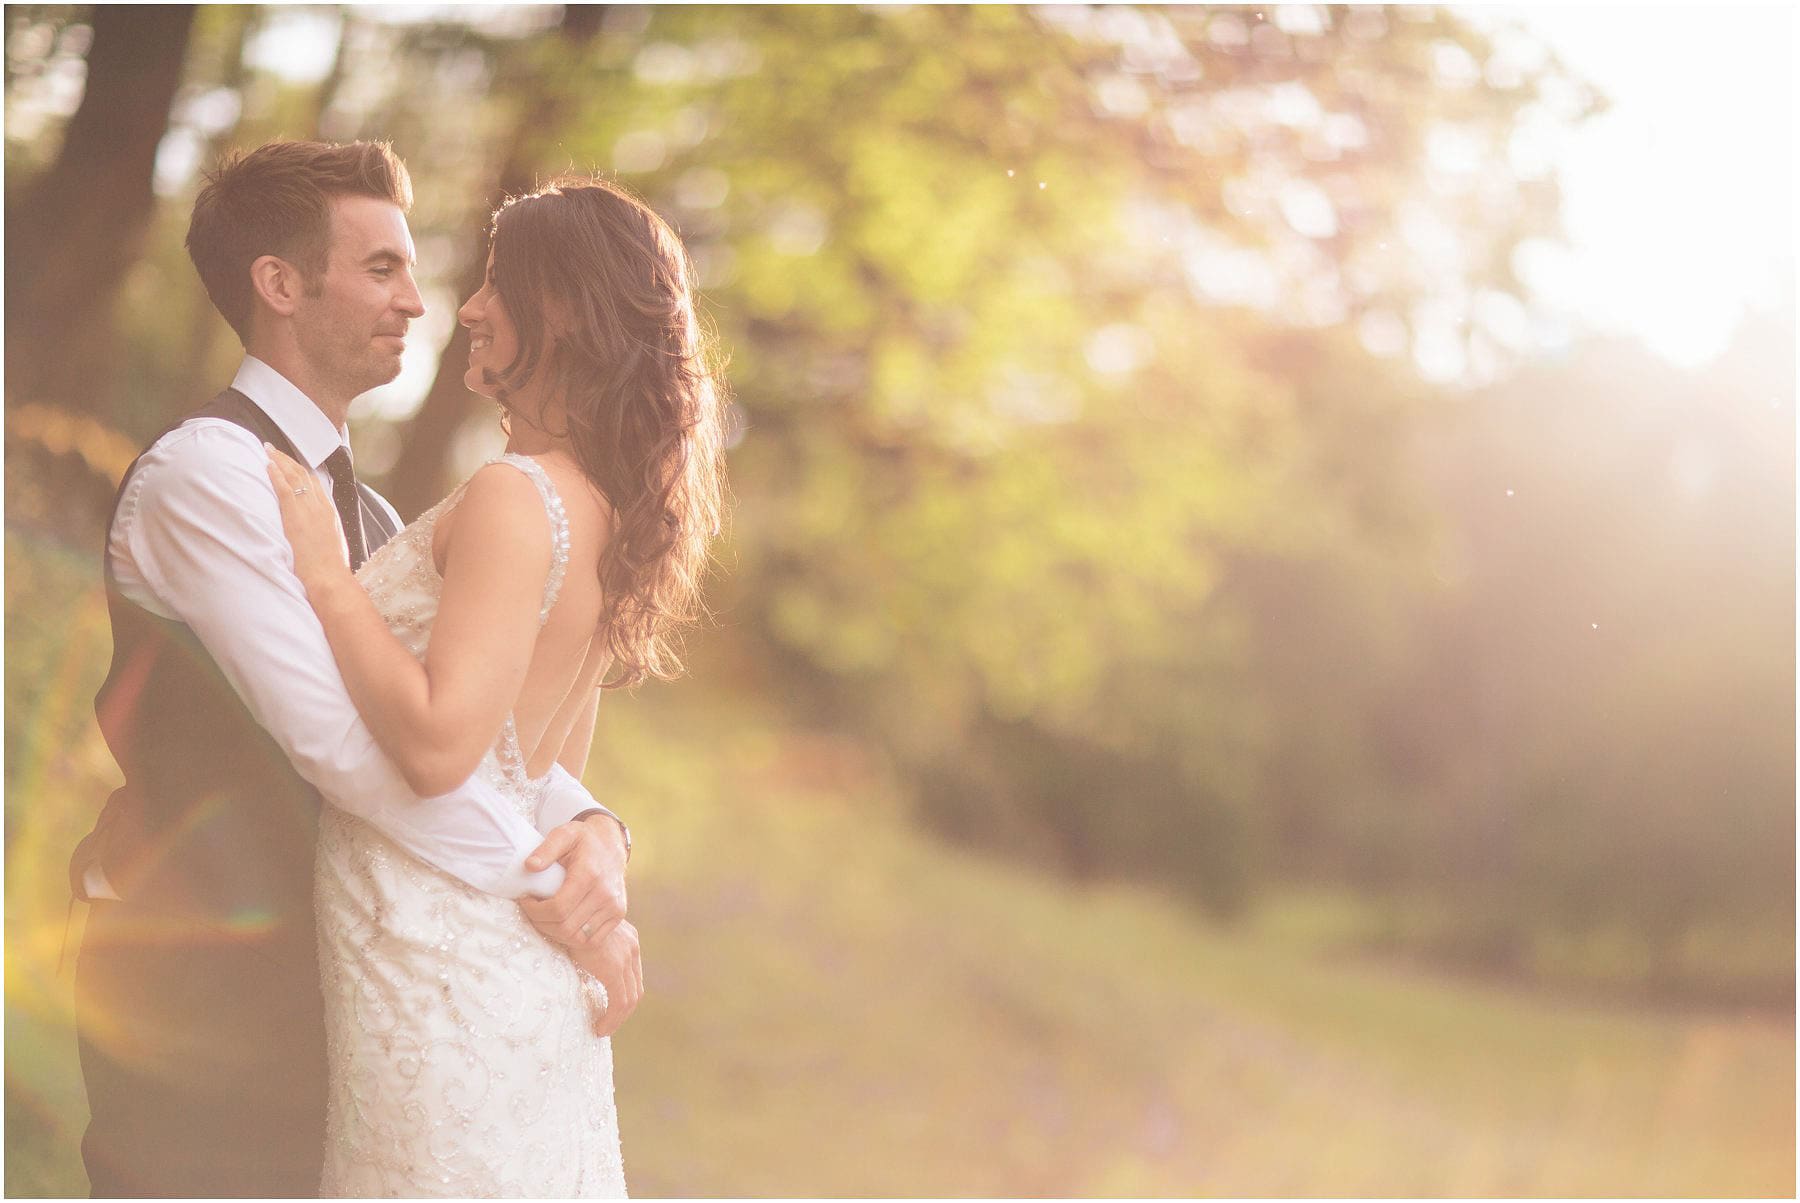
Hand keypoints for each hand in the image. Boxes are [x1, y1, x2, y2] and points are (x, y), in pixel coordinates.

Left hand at [264, 444, 348, 588]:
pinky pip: (285, 488)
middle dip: (289, 461)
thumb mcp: (332, 547)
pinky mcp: (296, 515)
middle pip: (305, 475)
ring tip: (268, 450)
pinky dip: (276, 474)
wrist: (329, 577)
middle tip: (275, 450)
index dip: (302, 471)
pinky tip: (268, 465)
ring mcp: (310, 510)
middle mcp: (322, 507)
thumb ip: (323, 536)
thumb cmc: (330, 569)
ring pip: (295, 477)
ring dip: (281, 461)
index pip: (316, 485)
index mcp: (331, 514)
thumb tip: (316, 537)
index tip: (291, 464)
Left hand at [519, 813, 627, 950]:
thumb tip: (530, 866)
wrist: (611, 844)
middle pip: (566, 927)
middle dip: (542, 923)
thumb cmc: (583, 840)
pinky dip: (574, 938)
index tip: (526, 901)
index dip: (535, 911)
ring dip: (556, 933)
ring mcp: (614, 907)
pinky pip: (592, 941)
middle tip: (532, 911)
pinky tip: (563, 923)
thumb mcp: (563, 834)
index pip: (558, 908)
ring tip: (546, 918)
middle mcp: (605, 893)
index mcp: (589, 875)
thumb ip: (546, 849)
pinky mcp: (618, 915)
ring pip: (578, 938)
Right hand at [570, 919, 641, 1036]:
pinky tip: (599, 1028)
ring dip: (618, 1018)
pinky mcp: (614, 969)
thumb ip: (586, 948)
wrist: (564, 909)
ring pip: (630, 998)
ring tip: (602, 1029)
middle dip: (622, 1009)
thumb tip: (578, 962)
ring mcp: (626, 957)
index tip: (608, 1008)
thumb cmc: (564, 918)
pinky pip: (620, 1002)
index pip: (632, 973)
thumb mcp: (580, 933)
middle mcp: (631, 947)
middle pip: (635, 987)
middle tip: (606, 1023)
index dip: (622, 993)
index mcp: (626, 938)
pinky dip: (613, 1018)